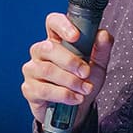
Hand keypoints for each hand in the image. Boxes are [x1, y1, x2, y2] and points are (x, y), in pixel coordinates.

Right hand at [20, 13, 112, 129]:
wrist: (78, 109)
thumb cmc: (84, 81)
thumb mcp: (98, 65)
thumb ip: (102, 49)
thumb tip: (102, 35)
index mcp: (57, 40)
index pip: (53, 22)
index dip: (62, 26)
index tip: (76, 37)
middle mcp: (40, 52)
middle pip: (48, 48)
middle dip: (70, 61)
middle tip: (86, 73)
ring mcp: (32, 70)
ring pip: (47, 70)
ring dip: (70, 81)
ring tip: (85, 89)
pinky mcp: (29, 89)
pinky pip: (44, 90)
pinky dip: (63, 95)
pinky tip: (75, 98)